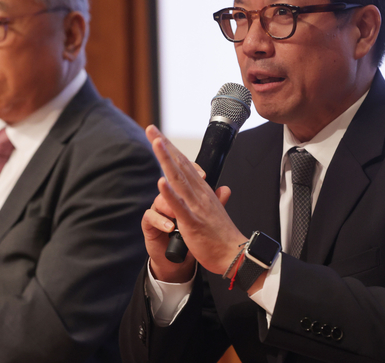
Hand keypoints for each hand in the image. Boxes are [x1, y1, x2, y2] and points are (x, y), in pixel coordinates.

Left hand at [144, 125, 248, 278]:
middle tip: (150, 129)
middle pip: (179, 165)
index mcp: (203, 191)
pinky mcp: (193, 221)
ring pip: (178, 179)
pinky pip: (180, 205)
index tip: (157, 135)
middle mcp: (199, 194)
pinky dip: (170, 193)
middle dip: (164, 146)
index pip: (185, 164)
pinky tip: (160, 182)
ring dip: (166, 160)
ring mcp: (196, 206)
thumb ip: (216, 198)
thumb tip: (223, 188)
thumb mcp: (217, 212)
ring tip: (156, 143)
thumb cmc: (223, 236)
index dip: (171, 149)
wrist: (234, 255)